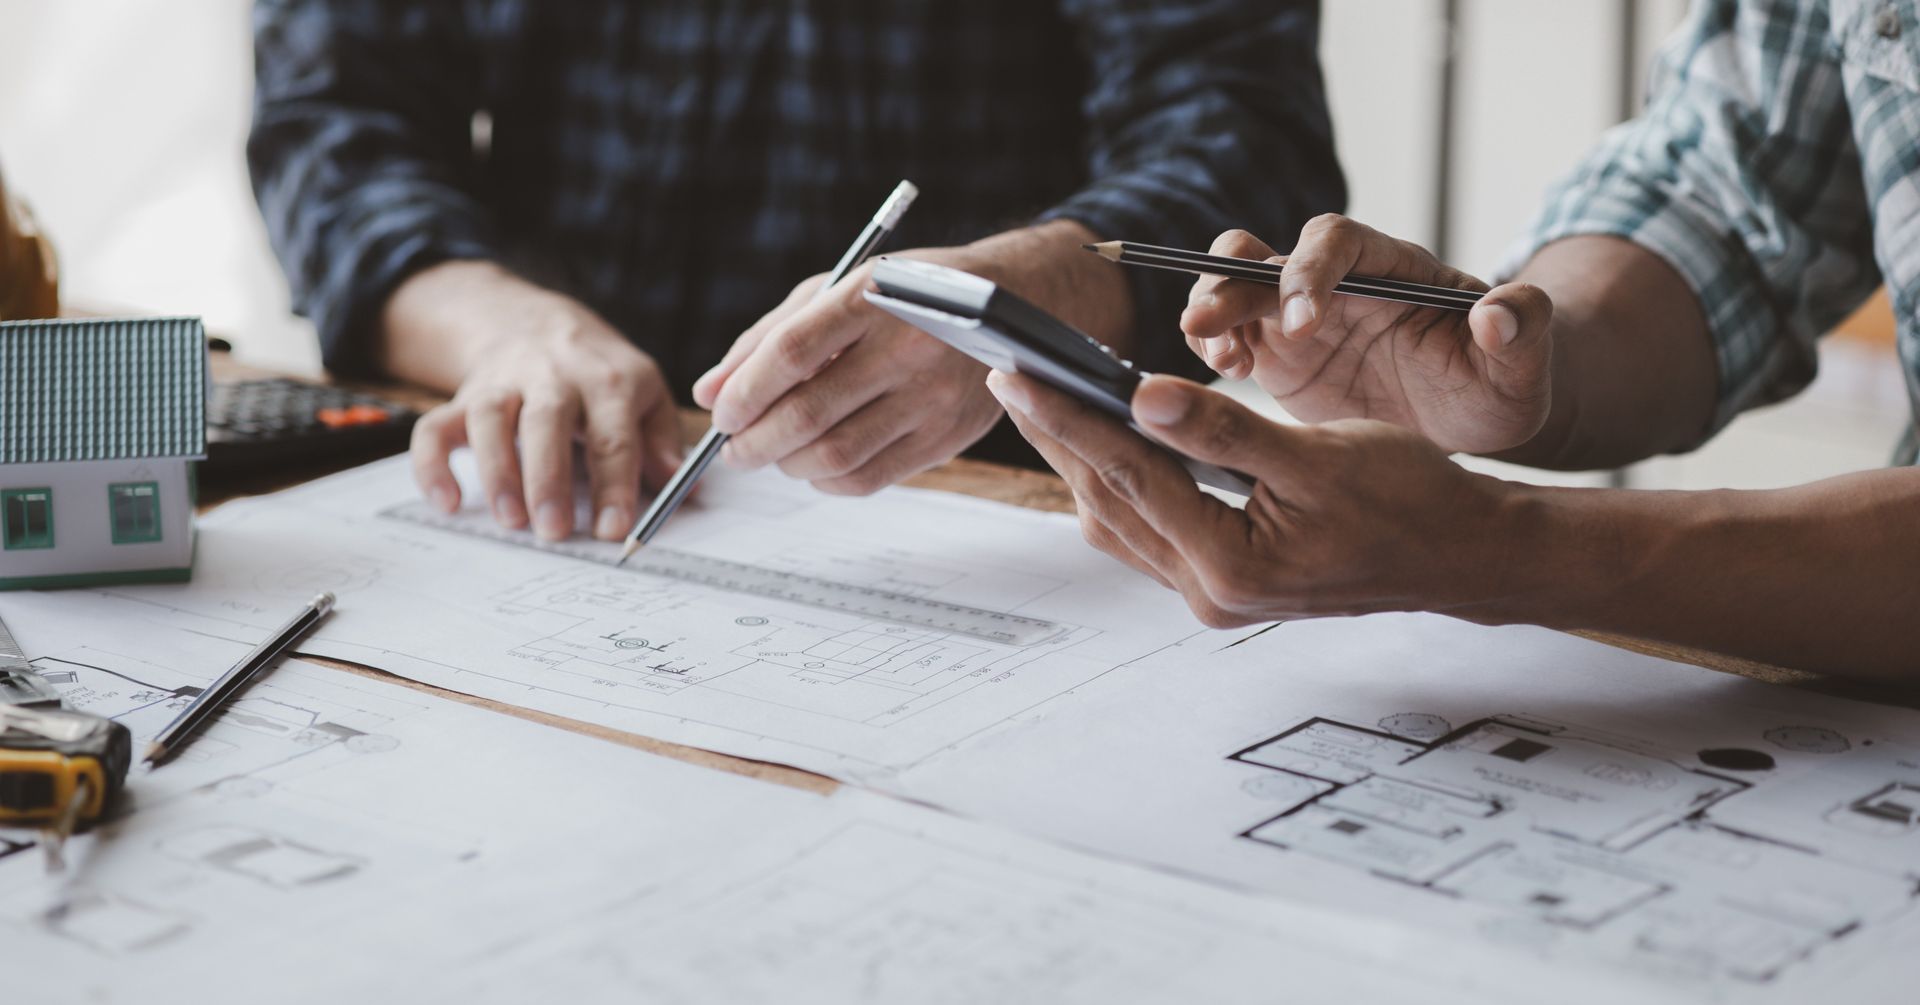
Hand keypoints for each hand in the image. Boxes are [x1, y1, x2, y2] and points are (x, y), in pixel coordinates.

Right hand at [403, 272, 682, 541]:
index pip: (614, 435)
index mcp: (608, 381)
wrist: (534, 322)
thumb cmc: (601, 372)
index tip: (614, 530)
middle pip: (547, 422)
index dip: (614, 484)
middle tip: (555, 532)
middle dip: (549, 478)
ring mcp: (502, 384)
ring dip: (496, 471)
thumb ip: (662, 441)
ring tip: (511, 521)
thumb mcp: (646, 392)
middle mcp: (553, 377)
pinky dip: (432, 466)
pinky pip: (434, 427)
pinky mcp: (462, 397)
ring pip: (489, 419)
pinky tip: (447, 504)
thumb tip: (679, 485)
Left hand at [689, 251, 1002, 494]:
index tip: (721, 414)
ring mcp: (932, 397)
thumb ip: (767, 338)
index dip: (746, 391)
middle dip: (755, 442)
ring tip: (773, 455)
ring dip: (787, 465)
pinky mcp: (947, 438)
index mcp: (872, 297)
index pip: (793, 352)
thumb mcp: (836, 291)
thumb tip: (710, 393)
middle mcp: (908, 347)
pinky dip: (827, 481)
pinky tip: (814, 465)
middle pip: (809, 413)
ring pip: (836, 454)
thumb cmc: (904, 295)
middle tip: (734, 450)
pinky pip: (870, 478)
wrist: (1006, 307)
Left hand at [986, 370, 1515, 627]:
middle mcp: (1212, 593)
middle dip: (1058, 438)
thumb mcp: (1317, 452)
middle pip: (1109, 502)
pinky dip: (1123, 484)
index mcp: (1232, 565)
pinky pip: (1150, 531)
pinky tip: (1107, 442)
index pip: (1128, 475)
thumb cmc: (1409, 498)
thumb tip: (1141, 396)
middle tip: (1011, 379)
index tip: (1017, 374)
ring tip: (1044, 403)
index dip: (1068, 418)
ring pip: (1122, 522)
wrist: (1462, 555)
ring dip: (1083, 462)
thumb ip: (1223, 428)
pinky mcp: (1224, 584)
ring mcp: (1215, 595)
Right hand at [1181, 216, 1553, 454]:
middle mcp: (1336, 282)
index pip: (1337, 242)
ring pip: (1232, 287)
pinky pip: (1226, 338)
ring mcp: (1298, 317)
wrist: (1469, 420)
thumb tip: (1497, 314)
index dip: (1311, 272)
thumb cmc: (1497, 384)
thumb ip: (1525, 327)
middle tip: (1208, 325)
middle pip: (1265, 255)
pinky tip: (1224, 378)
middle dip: (1231, 282)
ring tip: (1219, 361)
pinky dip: (1211, 349)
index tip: (1305, 324)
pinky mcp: (1277, 356)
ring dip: (1211, 314)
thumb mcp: (1526, 366)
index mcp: (1391, 268)